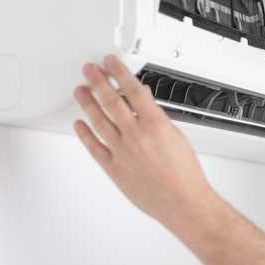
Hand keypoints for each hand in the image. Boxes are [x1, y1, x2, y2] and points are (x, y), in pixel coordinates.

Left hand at [72, 55, 219, 226]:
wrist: (182, 202)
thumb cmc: (185, 174)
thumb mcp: (177, 136)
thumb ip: (157, 117)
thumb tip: (144, 101)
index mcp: (155, 125)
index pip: (133, 90)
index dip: (119, 72)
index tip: (111, 62)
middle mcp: (135, 136)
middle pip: (111, 101)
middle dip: (98, 82)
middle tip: (89, 70)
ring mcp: (121, 152)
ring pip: (98, 121)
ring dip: (87, 103)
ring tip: (80, 91)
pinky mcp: (113, 168)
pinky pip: (94, 147)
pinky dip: (84, 134)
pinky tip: (79, 124)